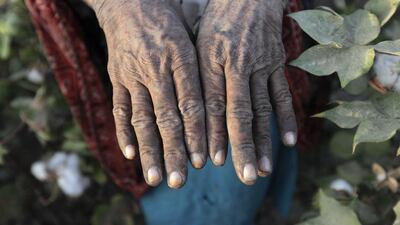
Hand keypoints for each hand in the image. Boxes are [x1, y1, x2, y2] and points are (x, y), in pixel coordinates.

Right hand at [90, 0, 206, 187]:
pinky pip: (119, 107)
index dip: (198, 134)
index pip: (191, 103)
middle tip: (180, 181)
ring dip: (148, 151)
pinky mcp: (116, 76)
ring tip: (154, 177)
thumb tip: (218, 108)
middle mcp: (155, 68)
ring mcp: (132, 74)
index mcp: (179, 57)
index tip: (203, 161)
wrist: (130, 0)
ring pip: (141, 118)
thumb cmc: (169, 19)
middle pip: (166, 118)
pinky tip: (129, 153)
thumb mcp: (191, 37)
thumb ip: (200, 72)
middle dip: (174, 152)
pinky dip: (123, 131)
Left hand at [197, 0, 296, 184]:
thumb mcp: (197, 42)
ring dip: (263, 141)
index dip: (212, 134)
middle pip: (239, 113)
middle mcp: (238, 65)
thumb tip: (185, 114)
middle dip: (241, 147)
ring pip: (262, 109)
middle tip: (242, 176)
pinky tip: (288, 141)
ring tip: (262, 169)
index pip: (212, 104)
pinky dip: (286, 118)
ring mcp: (261, 65)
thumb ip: (195, 76)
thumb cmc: (216, 20)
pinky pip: (282, 94)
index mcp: (212, 60)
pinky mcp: (277, 64)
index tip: (212, 161)